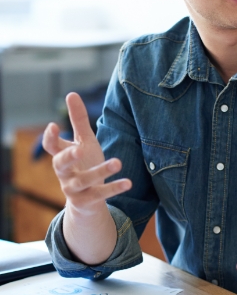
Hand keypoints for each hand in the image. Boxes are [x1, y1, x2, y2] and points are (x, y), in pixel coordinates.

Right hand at [42, 92, 130, 214]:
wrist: (87, 199)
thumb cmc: (84, 164)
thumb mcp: (84, 142)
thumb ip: (78, 120)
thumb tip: (71, 93)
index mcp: (62, 157)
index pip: (51, 147)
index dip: (50, 138)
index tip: (54, 126)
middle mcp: (64, 173)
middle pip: (61, 164)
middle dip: (69, 157)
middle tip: (80, 149)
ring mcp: (73, 189)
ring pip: (84, 180)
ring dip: (101, 171)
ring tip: (118, 162)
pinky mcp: (86, 201)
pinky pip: (99, 195)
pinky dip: (113, 189)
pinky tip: (128, 182)